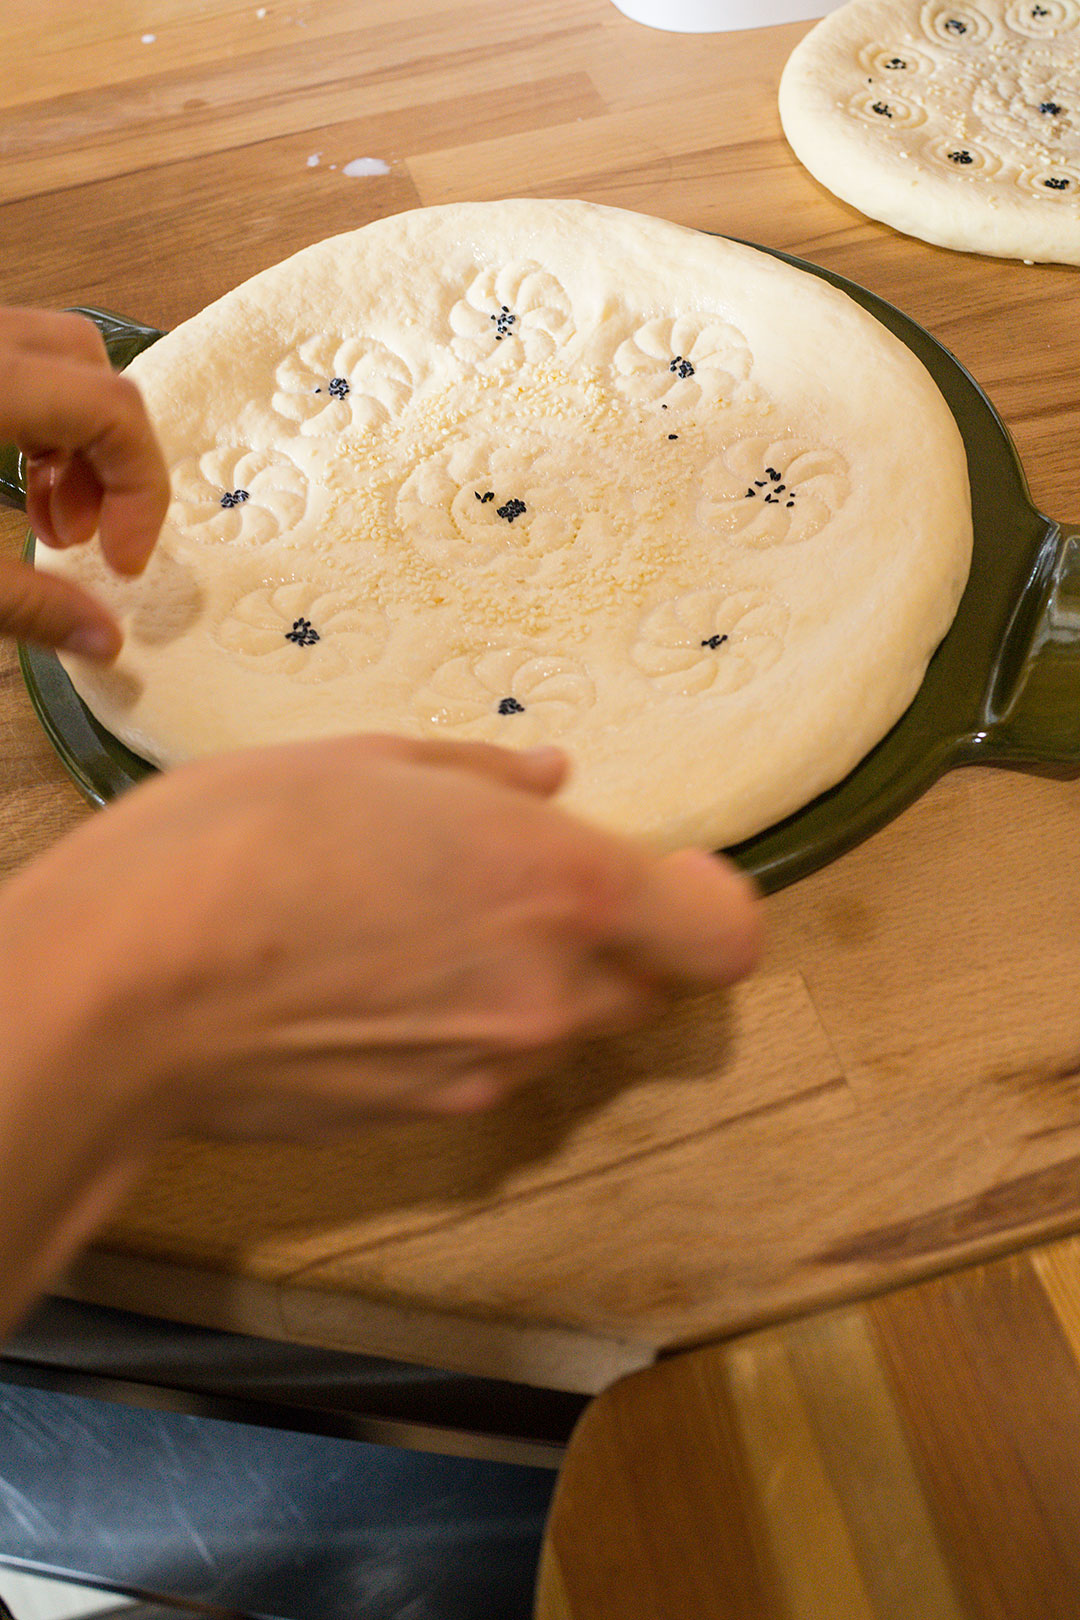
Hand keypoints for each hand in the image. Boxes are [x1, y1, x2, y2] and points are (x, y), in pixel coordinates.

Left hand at [0, 306, 169, 657]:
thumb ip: (26, 606)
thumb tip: (108, 644)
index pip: (112, 408)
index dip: (140, 489)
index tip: (123, 561)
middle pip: (90, 368)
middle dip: (111, 456)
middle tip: (88, 534)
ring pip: (48, 362)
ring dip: (73, 441)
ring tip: (52, 521)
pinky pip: (8, 365)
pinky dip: (30, 421)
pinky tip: (10, 485)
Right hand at [0, 734, 760, 1325]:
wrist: (124, 994)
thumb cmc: (236, 849)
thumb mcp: (363, 764)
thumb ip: (482, 777)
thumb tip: (550, 781)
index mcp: (560, 886)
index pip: (723, 932)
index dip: (708, 899)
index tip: (667, 868)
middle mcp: (548, 994)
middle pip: (657, 985)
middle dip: (625, 937)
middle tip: (539, 884)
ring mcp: (490, 1068)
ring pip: (572, 1028)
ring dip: (543, 979)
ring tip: (433, 923)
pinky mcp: (429, 1113)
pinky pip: (492, 1063)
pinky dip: (472, 1024)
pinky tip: (382, 978)